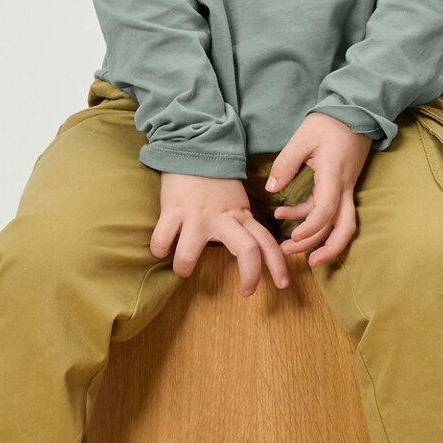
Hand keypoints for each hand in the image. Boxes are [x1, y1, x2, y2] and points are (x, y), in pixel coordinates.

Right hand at [152, 173, 289, 296]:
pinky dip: (159, 249)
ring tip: (183, 270)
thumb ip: (241, 225)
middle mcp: (222, 217)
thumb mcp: (236, 202)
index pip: (267, 241)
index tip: (283, 284)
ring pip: (189, 253)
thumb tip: (250, 252)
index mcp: (241, 215)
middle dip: (250, 275)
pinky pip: (162, 239)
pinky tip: (160, 250)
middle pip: (246, 249)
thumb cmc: (214, 181)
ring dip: (184, 267)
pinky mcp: (172, 210)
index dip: (277, 264)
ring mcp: (196, 215)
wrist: (193, 150)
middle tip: (247, 292)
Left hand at [266, 112, 374, 268]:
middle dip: (326, 249)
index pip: (326, 211)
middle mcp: (344, 188)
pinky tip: (285, 215)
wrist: (356, 111)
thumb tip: (271, 189)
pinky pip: (330, 210)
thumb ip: (285, 164)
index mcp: (334, 176)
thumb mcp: (302, 139)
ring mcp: (346, 188)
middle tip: (305, 262)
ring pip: (339, 223)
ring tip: (288, 245)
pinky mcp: (341, 185)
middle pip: (345, 228)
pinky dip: (310, 218)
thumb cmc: (329, 123)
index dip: (310, 228)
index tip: (293, 236)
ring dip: (317, 238)